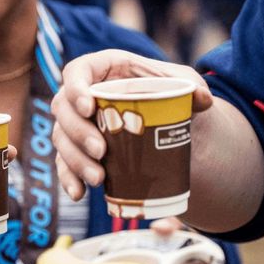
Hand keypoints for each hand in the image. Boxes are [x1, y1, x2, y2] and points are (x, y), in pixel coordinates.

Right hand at [50, 50, 212, 201]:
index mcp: (104, 70)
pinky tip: (79, 194)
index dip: (75, 88)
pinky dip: (69, 179)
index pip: (77, 71)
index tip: (89, 108)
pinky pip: (64, 164)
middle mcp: (84, 95)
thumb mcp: (185, 85)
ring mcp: (78, 124)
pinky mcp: (79, 150)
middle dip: (77, 132)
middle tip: (101, 151)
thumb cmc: (172, 96)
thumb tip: (201, 99)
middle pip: (63, 108)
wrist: (173, 126)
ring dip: (75, 160)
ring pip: (62, 139)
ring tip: (99, 179)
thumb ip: (194, 87)